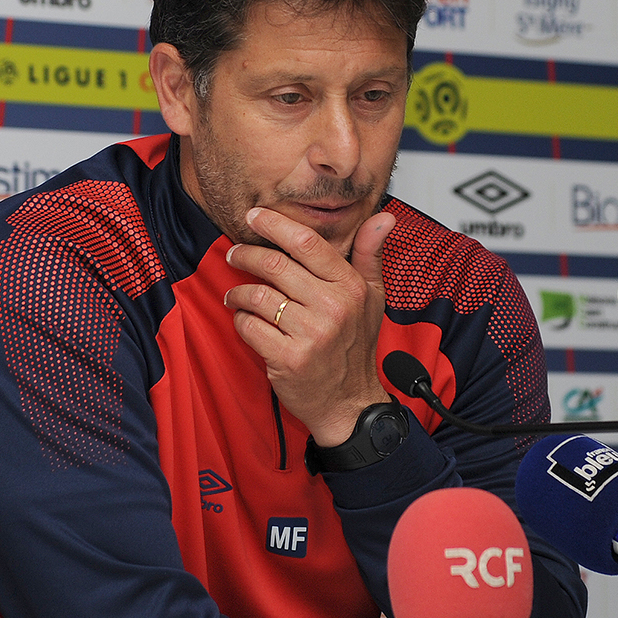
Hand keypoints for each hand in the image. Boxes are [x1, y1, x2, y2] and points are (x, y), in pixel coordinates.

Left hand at [223, 207, 395, 446]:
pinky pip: (250, 327)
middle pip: (275, 265)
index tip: (255, 215)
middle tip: (234, 253)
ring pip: (258, 296)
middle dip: (245, 254)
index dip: (275, 224)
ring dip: (239, 291)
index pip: (307, 243)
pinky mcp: (289, 358)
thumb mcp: (372, 298)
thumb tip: (383, 218)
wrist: (348, 403)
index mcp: (350, 287)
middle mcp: (332, 308)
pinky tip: (245, 320)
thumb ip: (370, 255)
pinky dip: (241, 320)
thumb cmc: (355, 347)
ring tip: (236, 294)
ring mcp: (310, 335)